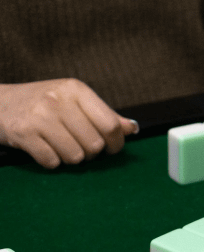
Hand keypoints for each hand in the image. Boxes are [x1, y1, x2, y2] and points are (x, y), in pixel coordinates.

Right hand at [0, 79, 138, 168]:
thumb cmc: (43, 103)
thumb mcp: (74, 101)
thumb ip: (104, 115)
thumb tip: (133, 128)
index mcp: (75, 90)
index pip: (111, 125)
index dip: (116, 144)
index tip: (110, 148)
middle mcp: (57, 100)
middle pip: (95, 145)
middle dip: (91, 153)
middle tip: (79, 146)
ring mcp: (39, 116)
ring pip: (75, 157)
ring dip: (71, 158)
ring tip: (60, 146)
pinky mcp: (22, 133)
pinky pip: (52, 162)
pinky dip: (52, 162)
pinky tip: (45, 149)